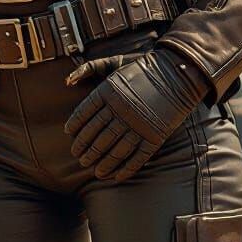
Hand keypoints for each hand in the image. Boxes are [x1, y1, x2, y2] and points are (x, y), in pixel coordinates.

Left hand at [63, 46, 208, 181]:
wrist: (175, 73)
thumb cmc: (142, 69)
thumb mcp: (114, 65)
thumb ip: (90, 70)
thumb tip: (67, 80)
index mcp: (109, 91)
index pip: (86, 112)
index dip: (76, 124)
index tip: (68, 133)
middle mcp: (121, 110)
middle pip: (98, 134)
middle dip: (86, 148)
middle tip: (78, 157)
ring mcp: (138, 125)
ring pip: (115, 150)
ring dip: (103, 163)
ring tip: (93, 171)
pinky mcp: (155, 137)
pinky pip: (136, 158)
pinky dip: (125, 169)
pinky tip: (115, 176)